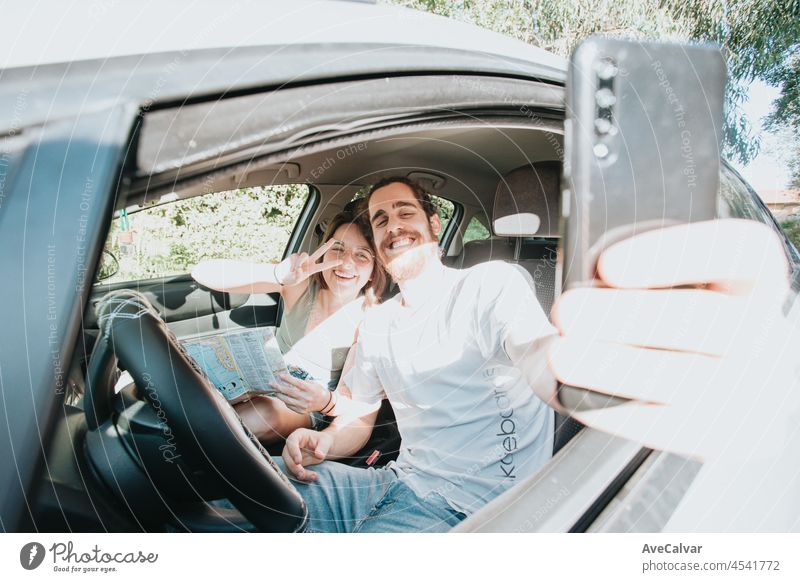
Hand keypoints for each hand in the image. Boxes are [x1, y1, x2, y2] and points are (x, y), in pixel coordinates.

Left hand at [270, 373, 329, 413]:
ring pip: (287, 400)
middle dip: (279, 387)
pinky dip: (285, 401)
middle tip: (271, 383)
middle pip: (290, 392)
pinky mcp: (301, 411)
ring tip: (274, 390)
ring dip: (279, 395)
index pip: (297, 383)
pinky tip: (282, 396)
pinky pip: (290, 406)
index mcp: (310, 389)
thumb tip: (287, 378)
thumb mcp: (312, 383)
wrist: (324, 403)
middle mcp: (306, 398)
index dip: (288, 379)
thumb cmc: (317, 390)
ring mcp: (303, 406)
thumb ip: (301, 381)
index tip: (280, 375)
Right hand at [274, 239, 341, 286]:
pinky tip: (290, 269)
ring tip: (294, 271)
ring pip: (304, 256)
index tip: (341, 262)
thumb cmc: (290, 278)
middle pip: (319, 252)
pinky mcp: (295, 255)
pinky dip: (292, 264)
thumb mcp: (296, 278)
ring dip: (299, 264)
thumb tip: (298, 267)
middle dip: (327, 246)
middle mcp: (309, 262)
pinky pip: (295, 258)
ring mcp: (302, 258)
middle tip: (334, 240)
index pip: (324, 266)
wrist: (281, 275)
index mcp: (312, 269)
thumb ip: (298, 273)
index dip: (332, 263)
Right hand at [281, 428, 332, 481]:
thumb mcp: (326, 441)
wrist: (324, 448)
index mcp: (298, 435)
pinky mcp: (294, 465)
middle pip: (286, 456)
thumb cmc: (323, 441)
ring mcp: (291, 456)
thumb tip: (319, 455)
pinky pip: (294, 472)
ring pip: (289, 466)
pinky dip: (302, 477)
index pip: (291, 442)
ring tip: (313, 477)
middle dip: (293, 467)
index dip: (293, 452)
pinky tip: (311, 478)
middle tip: (302, 474)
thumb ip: (322, 447)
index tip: (298, 462)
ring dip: (299, 474)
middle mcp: (292, 446)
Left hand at [548, 219, 796, 460]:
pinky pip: (670, 427)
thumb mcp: (644, 281)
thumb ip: (603, 273)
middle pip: (709, 319)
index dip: (675, 254)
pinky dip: (613, 411)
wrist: (687, 385)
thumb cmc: (654, 319)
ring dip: (614, 367)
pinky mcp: (730, 437)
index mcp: (756, 275)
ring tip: (559, 355)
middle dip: (627, 316)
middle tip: (565, 310)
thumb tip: (538, 287)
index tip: (606, 265)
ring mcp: (755, 388)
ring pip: (688, 378)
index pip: (741, 250)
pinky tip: (573, 392)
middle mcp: (767, 329)